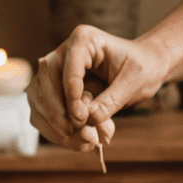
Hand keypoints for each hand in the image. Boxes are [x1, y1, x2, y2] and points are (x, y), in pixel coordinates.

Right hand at [27, 26, 169, 152]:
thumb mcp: (134, 82)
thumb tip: (89, 120)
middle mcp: (63, 53)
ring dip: (54, 125)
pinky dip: (56, 131)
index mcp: (83, 40)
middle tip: (78, 132)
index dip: (70, 95)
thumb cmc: (141, 68)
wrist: (145, 69)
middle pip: (44, 82)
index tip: (80, 118)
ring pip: (37, 99)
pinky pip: (43, 113)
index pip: (67, 68)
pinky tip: (78, 143)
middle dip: (57, 112)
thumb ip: (111, 100)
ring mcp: (55, 72)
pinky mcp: (54, 91)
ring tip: (84, 142)